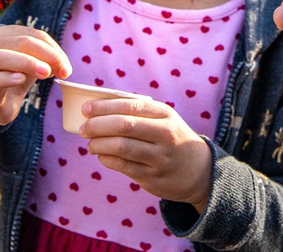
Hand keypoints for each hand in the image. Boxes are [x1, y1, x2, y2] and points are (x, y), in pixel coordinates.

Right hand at [0, 25, 71, 125]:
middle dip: (46, 54)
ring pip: (0, 57)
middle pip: (20, 42)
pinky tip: (21, 80)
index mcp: (3, 35)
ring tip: (46, 73)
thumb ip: (48, 60)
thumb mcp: (34, 66)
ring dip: (27, 63)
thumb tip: (64, 65)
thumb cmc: (15, 79)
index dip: (53, 48)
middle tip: (61, 70)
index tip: (66, 66)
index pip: (33, 34)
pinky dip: (7, 78)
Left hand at [80, 98, 212, 209]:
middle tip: (83, 128)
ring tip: (90, 144)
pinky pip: (122, 165)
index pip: (130, 105)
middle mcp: (165, 134)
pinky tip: (101, 155)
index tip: (86, 109)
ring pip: (121, 147)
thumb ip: (138, 112)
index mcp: (165, 114)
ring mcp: (159, 157)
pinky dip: (106, 159)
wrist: (198, 169)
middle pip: (124, 126)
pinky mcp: (152, 177)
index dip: (104, 107)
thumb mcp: (164, 119)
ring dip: (99, 144)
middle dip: (97, 125)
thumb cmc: (171, 138)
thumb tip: (99, 108)